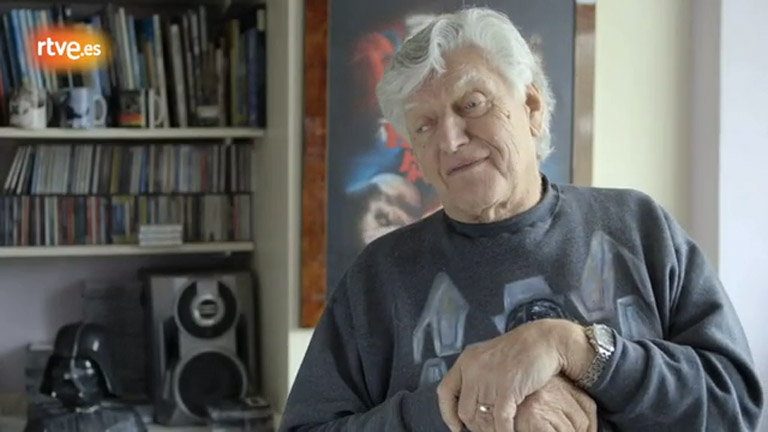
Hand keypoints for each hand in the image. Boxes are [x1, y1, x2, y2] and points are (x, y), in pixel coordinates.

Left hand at [436, 319, 594, 431]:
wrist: (545, 340)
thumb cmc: (521, 350)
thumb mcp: (490, 356)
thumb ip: (478, 374)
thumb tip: (471, 398)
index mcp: (467, 360)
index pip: (445, 391)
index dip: (447, 412)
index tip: (455, 425)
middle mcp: (473, 369)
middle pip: (463, 409)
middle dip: (474, 424)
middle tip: (486, 429)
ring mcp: (489, 378)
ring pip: (481, 418)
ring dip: (490, 429)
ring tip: (499, 429)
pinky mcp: (508, 388)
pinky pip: (500, 420)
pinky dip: (504, 430)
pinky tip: (510, 431)